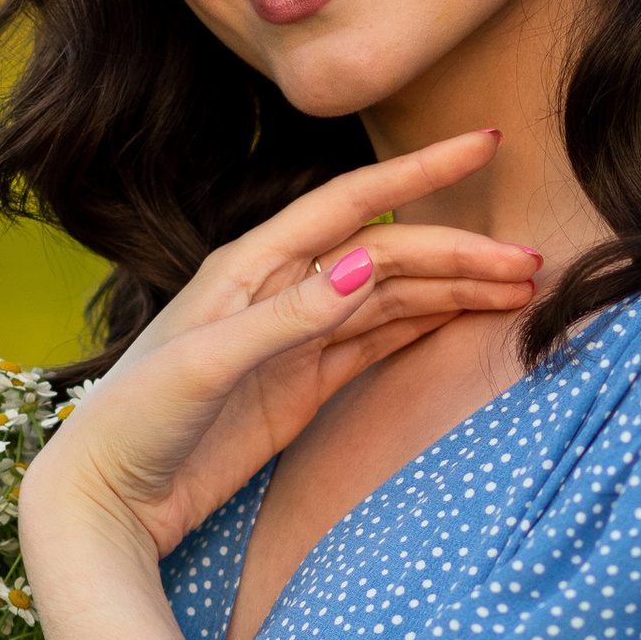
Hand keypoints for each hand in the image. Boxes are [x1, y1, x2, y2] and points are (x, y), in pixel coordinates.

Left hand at [16, 132, 537, 639]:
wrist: (107, 496)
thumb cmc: (137, 420)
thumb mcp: (207, 366)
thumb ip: (287, 317)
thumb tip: (365, 264)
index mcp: (251, 265)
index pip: (354, 204)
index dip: (422, 174)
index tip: (486, 143)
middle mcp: (278, 290)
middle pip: (389, 256)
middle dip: (461, 254)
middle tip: (533, 264)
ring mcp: (294, 339)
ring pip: (391, 299)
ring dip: (454, 290)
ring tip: (521, 289)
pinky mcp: (300, 385)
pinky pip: (375, 343)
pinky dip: (425, 326)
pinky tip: (468, 316)